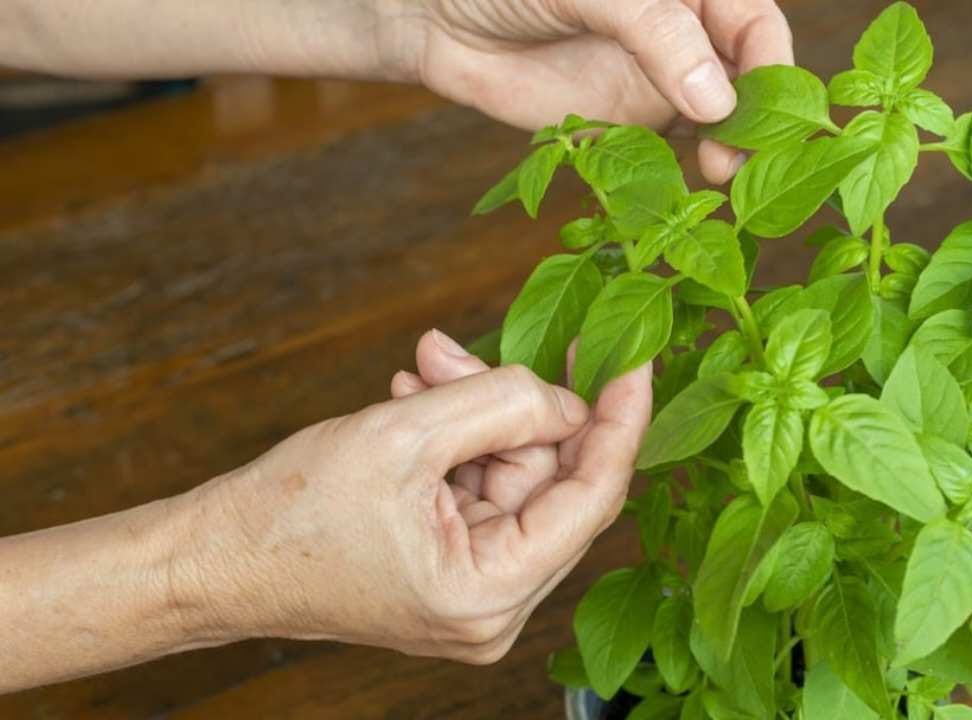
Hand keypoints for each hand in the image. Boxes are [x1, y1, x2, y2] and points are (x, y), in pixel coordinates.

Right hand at [184, 331, 651, 662]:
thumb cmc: (290, 514)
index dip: (618, 420)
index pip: (592, 497)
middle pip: (548, 483)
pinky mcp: (450, 571)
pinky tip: (419, 401)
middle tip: (460, 352)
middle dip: (513, 405)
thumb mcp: (404, 436)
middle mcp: (494, 608)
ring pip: (512, 477)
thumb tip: (569, 398)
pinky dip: (457, 441)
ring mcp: (473, 592)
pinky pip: (480, 490)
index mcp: (490, 594)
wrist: (214, 558)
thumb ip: (501, 405)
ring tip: (423, 372)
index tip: (636, 358)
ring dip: (474, 414)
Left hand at [381, 0, 792, 182]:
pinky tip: (681, 194)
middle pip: (747, 81)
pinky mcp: (629, 127)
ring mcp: (661, 83)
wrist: (443, 22)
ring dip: (726, 153)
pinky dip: (682, 175)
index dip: (772, 66)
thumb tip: (717, 99)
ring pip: (717, 122)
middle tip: (739, 161)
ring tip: (717, 179)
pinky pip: (670, 154)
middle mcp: (686, 36)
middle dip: (755, 121)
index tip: (758, 110)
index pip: (757, 26)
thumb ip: (656, 34)